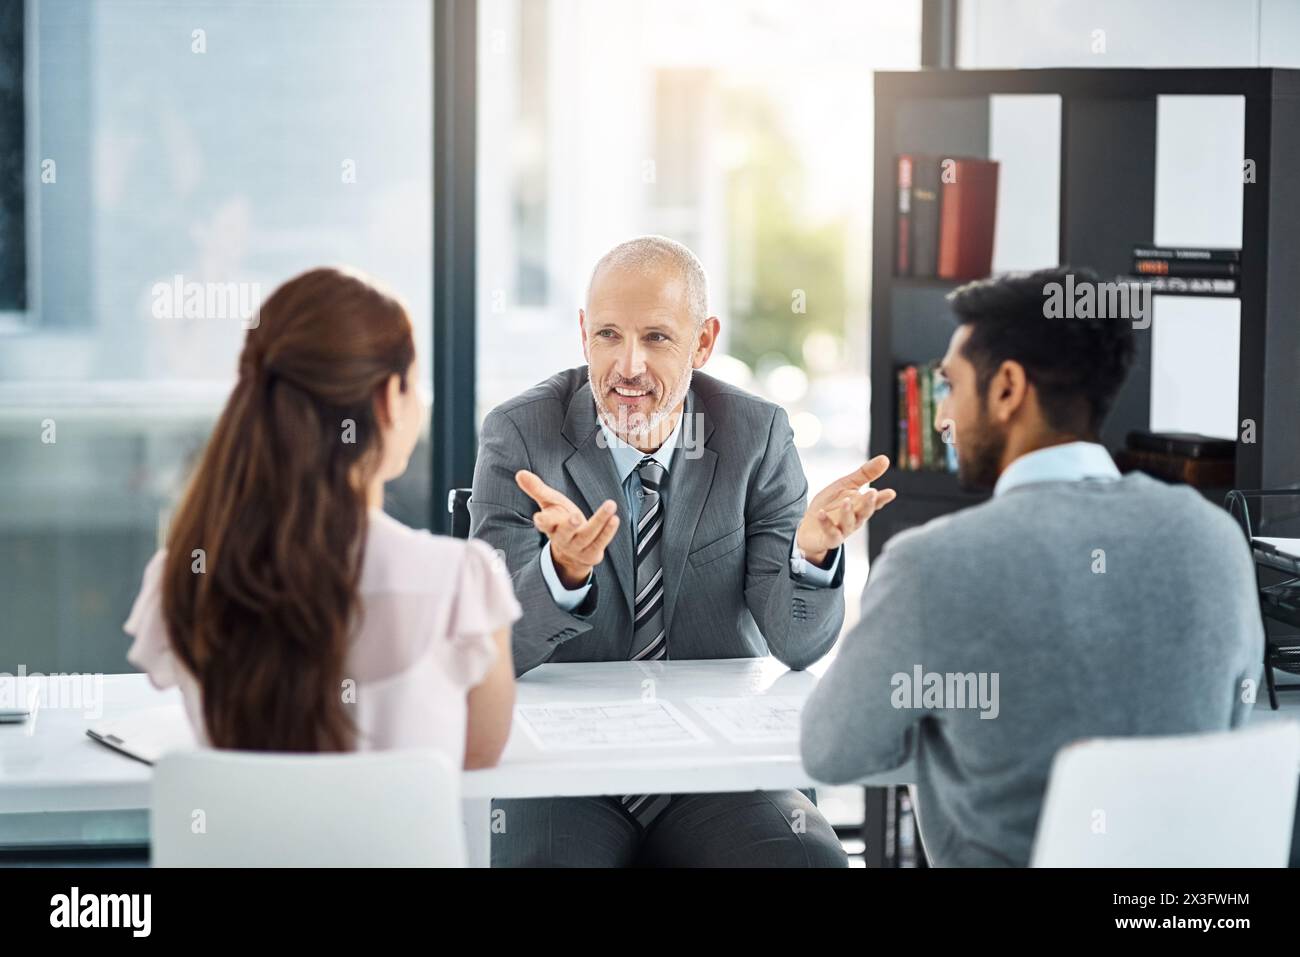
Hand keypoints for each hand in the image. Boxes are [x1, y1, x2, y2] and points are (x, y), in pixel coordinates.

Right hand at [515, 470, 619, 588]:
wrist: (571, 553)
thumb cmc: (560, 521)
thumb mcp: (549, 503)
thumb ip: (536, 489)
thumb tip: (520, 473)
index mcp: (550, 526)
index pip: (545, 524)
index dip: (543, 521)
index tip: (539, 518)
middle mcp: (563, 538)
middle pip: (565, 533)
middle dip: (569, 526)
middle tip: (575, 518)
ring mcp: (578, 547)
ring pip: (588, 535)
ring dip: (599, 521)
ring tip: (610, 506)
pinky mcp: (591, 553)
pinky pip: (600, 542)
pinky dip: (608, 531)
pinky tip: (615, 519)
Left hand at [795, 455, 896, 566]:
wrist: (810, 528)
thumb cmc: (831, 505)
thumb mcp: (846, 485)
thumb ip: (865, 474)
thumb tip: (885, 458)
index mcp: (860, 505)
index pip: (874, 502)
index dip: (882, 498)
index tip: (891, 492)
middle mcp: (855, 519)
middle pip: (864, 513)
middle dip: (868, 504)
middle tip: (872, 493)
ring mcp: (843, 530)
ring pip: (849, 523)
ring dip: (848, 513)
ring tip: (846, 501)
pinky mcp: (830, 538)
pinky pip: (830, 533)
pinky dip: (826, 523)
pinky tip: (821, 513)